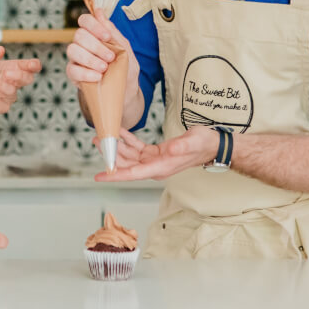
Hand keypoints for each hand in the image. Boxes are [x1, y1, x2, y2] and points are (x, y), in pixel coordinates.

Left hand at [0, 46, 40, 117]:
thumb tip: (1, 49)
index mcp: (11, 69)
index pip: (29, 68)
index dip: (34, 65)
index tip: (32, 64)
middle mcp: (13, 83)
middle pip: (28, 79)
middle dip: (20, 76)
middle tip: (6, 73)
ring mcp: (8, 96)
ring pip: (11, 91)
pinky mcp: (0, 108)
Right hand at [66, 10, 139, 96]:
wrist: (126, 91)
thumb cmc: (125, 67)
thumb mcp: (124, 47)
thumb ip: (112, 31)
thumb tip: (99, 11)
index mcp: (94, 34)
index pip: (84, 20)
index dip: (93, 25)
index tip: (106, 37)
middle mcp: (82, 44)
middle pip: (78, 35)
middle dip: (96, 46)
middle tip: (111, 57)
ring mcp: (76, 59)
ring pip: (72, 50)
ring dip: (90, 59)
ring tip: (104, 68)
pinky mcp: (73, 74)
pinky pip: (72, 70)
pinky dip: (86, 73)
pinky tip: (98, 77)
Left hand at [93, 128, 218, 181]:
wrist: (210, 145)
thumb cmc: (202, 144)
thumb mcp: (192, 142)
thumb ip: (180, 147)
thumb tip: (169, 150)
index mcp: (160, 167)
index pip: (133, 173)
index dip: (115, 175)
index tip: (100, 176)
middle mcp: (154, 167)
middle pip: (127, 165)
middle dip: (111, 155)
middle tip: (97, 141)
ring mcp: (154, 161)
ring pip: (129, 156)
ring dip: (116, 147)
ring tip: (103, 135)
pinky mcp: (155, 153)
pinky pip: (137, 148)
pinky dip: (127, 140)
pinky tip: (120, 132)